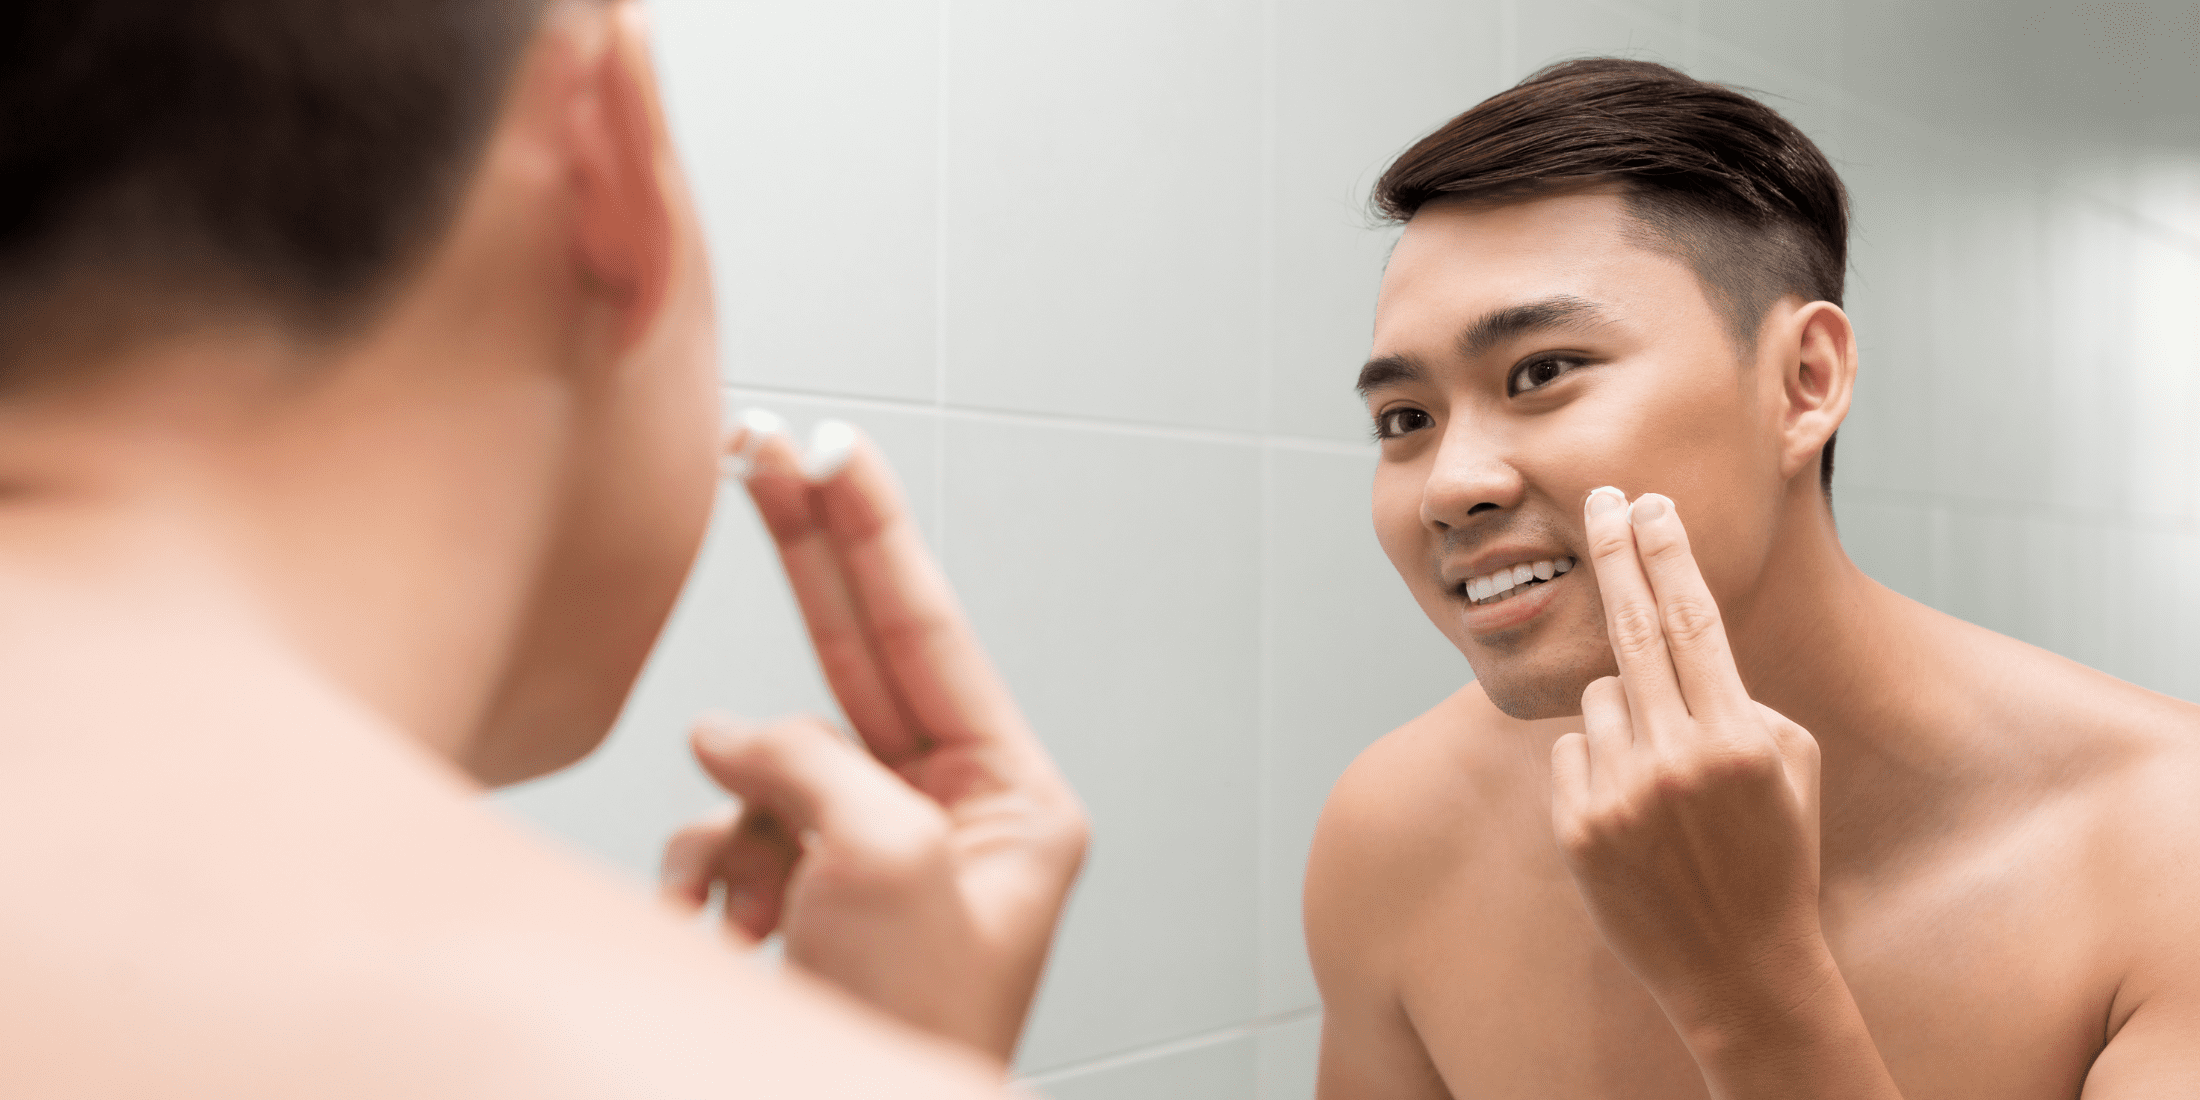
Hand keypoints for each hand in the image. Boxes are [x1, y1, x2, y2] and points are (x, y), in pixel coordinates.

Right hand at [661, 416, 1088, 1064]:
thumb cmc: (917, 1028)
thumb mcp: (885, 866)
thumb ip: (810, 766)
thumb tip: (725, 737)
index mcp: (1012, 796)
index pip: (929, 631)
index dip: (875, 531)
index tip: (839, 445)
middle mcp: (949, 809)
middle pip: (860, 650)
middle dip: (805, 557)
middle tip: (760, 447)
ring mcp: (874, 846)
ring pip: (772, 765)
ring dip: (738, 824)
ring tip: (750, 904)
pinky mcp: (810, 887)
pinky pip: (737, 832)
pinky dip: (712, 869)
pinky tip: (721, 928)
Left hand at [1550, 487, 1829, 1040]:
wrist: (1740, 969)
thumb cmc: (1775, 856)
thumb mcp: (1791, 769)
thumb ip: (1740, 698)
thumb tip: (1679, 644)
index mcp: (1739, 738)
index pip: (1695, 621)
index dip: (1668, 554)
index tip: (1650, 502)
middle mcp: (1676, 759)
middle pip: (1632, 628)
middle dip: (1615, 553)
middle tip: (1601, 500)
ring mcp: (1621, 794)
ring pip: (1598, 699)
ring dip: (1623, 717)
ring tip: (1663, 782)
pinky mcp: (1577, 827)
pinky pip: (1571, 752)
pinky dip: (1595, 765)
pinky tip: (1634, 816)